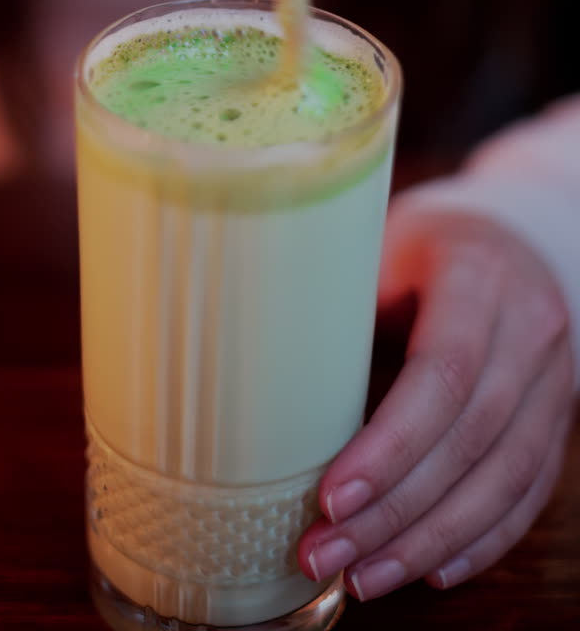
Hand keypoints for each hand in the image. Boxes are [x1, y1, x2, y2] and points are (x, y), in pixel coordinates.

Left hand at [297, 209, 574, 600]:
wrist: (515, 232)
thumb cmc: (426, 241)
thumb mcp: (381, 243)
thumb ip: (341, 300)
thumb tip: (256, 371)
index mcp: (479, 275)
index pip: (442, 373)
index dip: (388, 446)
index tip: (329, 496)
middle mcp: (530, 329)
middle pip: (470, 439)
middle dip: (393, 510)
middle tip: (324, 552)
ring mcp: (553, 377)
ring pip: (504, 479)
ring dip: (429, 540)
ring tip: (362, 575)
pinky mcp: (557, 415)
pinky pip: (529, 491)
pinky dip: (481, 540)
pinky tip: (428, 568)